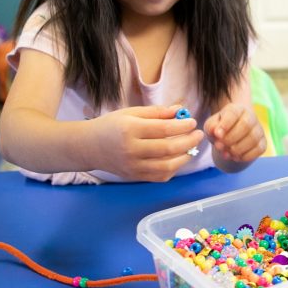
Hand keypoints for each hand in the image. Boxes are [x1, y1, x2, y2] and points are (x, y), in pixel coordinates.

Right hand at [88, 105, 202, 181]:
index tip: (193, 122)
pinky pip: (160, 177)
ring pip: (167, 167)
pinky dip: (173, 169)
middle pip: (168, 149)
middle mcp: (132, 150)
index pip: (163, 129)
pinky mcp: (135, 177)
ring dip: (184, 157)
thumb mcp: (131, 113)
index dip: (182, 126)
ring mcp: (133, 166)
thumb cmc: (111, 125)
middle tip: (198, 135)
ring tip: (191, 148)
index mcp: (130, 129)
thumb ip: (156, 112)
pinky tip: (178, 159)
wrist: (88, 146)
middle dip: (188, 141)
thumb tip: (180, 110)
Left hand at [204, 102, 265, 162]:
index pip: (233, 113)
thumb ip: (211, 127)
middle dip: (230, 138)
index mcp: (237, 109)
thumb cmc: (220, 129)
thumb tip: (216, 132)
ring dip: (237, 149)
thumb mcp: (211, 126)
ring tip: (226, 154)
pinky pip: (258, 149)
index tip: (217, 134)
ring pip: (253, 138)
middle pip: (245, 125)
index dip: (225, 124)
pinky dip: (246, 156)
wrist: (231, 138)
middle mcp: (251, 117)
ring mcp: (259, 130)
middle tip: (219, 146)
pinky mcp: (263, 143)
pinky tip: (236, 157)